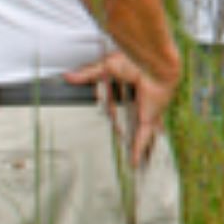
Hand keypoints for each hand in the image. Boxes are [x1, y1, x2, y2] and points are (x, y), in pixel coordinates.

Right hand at [65, 51, 178, 166]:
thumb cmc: (137, 61)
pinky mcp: (149, 118)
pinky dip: (138, 150)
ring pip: (137, 132)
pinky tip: (134, 163)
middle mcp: (139, 102)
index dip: (113, 111)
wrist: (155, 64)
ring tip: (132, 160)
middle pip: (129, 121)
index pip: (119, 105)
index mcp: (130, 89)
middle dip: (125, 131)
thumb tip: (69, 76)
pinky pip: (142, 138)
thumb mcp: (107, 67)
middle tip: (119, 140)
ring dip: (133, 145)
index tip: (108, 117)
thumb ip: (88, 74)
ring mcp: (144, 112)